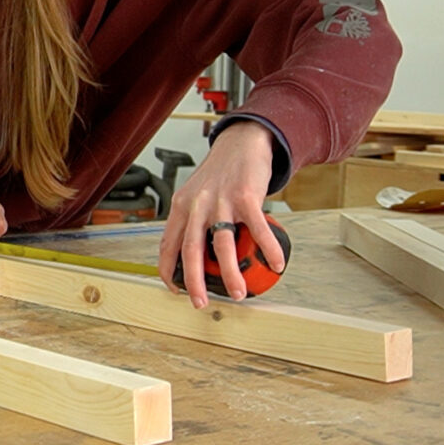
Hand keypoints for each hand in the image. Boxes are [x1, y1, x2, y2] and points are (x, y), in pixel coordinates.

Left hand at [157, 121, 285, 308]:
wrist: (242, 142)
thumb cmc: (220, 174)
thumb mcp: (196, 195)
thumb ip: (193, 222)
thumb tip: (196, 258)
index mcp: (181, 207)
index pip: (168, 244)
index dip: (168, 269)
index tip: (174, 289)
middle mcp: (197, 204)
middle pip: (191, 249)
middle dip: (194, 281)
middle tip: (200, 302)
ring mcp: (221, 201)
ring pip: (223, 245)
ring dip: (231, 273)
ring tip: (240, 292)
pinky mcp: (246, 196)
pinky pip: (258, 229)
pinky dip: (268, 249)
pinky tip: (276, 264)